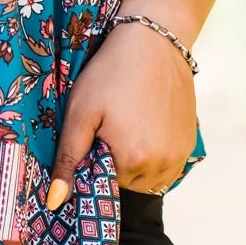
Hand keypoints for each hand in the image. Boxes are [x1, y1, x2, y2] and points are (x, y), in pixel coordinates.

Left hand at [45, 16, 197, 205]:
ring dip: (135, 162)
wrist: (155, 41)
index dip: (93, 163)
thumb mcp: (80, 112)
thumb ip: (68, 160)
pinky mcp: (190, 144)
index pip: (103, 186)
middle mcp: (161, 165)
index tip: (93, 136)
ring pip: (147, 178)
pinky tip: (146, 125)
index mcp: (131, 160)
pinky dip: (154, 155)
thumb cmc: (111, 73)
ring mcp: (179, 156)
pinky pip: (166, 167)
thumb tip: (55, 203)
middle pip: (126, 184)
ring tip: (128, 123)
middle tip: (109, 125)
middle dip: (114, 163)